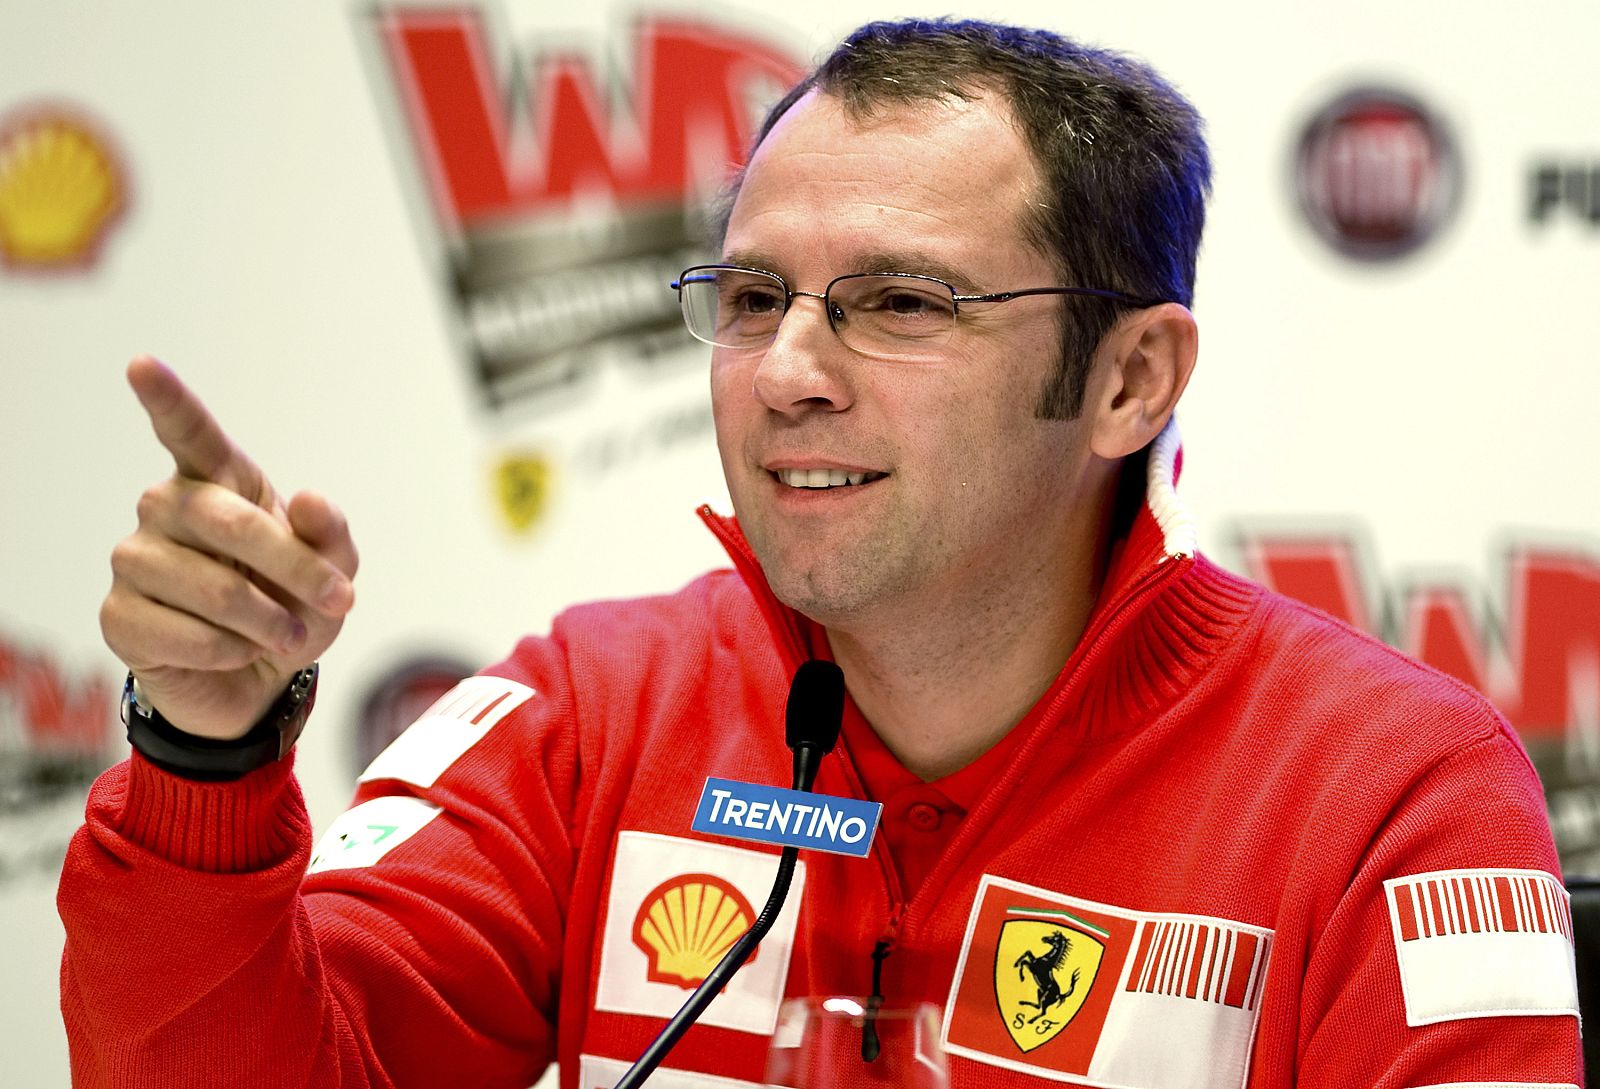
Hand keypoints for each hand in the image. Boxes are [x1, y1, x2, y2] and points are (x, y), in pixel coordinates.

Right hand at [100, 357, 357, 739]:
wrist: (258, 679)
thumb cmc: (291, 606)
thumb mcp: (333, 570)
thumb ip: (330, 533)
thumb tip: (307, 498)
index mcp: (218, 483)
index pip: (189, 434)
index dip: (167, 400)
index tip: (142, 365)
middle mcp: (166, 510)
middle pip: (229, 522)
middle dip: (295, 568)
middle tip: (337, 601)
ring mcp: (136, 561)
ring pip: (213, 588)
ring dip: (268, 621)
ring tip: (285, 635)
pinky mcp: (120, 617)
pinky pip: (190, 636)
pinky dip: (234, 652)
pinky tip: (236, 652)